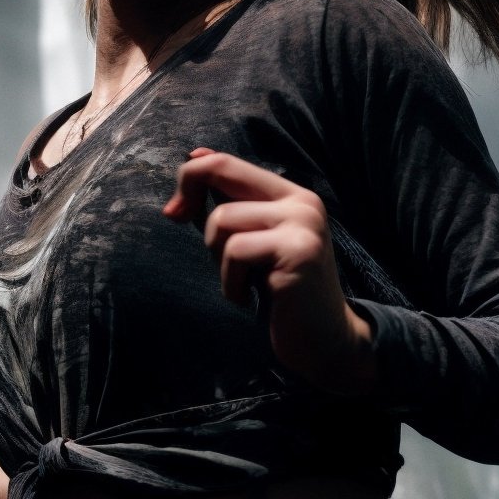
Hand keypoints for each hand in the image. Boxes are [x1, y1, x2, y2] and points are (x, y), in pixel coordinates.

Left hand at [164, 149, 377, 394]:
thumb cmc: (280, 294)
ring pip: (222, 220)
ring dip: (218, 259)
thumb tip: (194, 157)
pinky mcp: (299, 252)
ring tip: (241, 282)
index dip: (190, 179)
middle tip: (183, 227)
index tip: (175, 212)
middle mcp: (302, 202)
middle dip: (191, 203)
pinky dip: (230, 282)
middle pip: (221, 172)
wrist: (324, 341)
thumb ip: (230, 205)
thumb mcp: (252, 242)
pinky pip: (236, 251)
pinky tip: (248, 298)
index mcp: (291, 195)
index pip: (227, 162)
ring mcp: (303, 225)